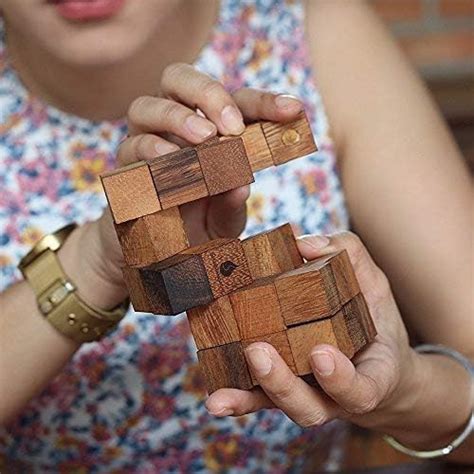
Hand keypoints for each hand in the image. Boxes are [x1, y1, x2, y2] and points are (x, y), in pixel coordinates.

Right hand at [66, 64, 303, 308]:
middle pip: (179, 79)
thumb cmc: (197, 227)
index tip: (293, 108)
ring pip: (146, 105)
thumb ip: (233, 204)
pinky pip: (130, 148)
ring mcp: (145, 142)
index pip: (236, 103)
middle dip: (208, 93)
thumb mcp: (224, 220)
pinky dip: (151, 149)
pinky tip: (170, 161)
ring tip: (205, 139)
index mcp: (209, 131)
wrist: (155, 254)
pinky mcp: (124, 168)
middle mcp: (174, 127)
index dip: (264, 102)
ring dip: (177, 118)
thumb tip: (242, 184)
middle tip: (232, 126)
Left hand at [206, 232, 420, 431]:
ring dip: (249, 397)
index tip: (320, 353)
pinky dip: (236, 401)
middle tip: (258, 352)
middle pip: (309, 407)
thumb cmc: (371, 318)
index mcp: (369, 376)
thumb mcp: (372, 283)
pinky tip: (215, 400)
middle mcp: (335, 396)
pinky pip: (258, 400)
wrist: (371, 358)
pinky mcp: (280, 391)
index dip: (341, 379)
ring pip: (279, 407)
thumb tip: (305, 245)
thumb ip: (348, 256)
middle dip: (282, 384)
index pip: (361, 391)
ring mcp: (306, 396)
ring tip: (220, 392)